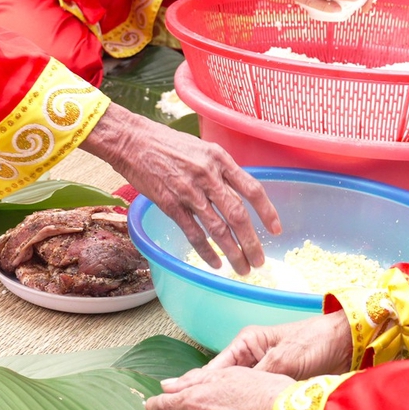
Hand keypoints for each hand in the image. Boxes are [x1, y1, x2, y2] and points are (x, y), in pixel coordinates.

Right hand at [82, 105, 281, 271]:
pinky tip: (215, 263)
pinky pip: (193, 233)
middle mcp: (208, 175)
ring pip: (218, 228)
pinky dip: (206, 251)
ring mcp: (189, 191)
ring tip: (242, 268)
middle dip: (252, 242)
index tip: (276, 230)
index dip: (267, 212)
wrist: (132, 141)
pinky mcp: (170, 204)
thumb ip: (220, 170)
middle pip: (238, 215)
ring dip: (233, 252)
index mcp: (220, 159)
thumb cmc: (167, 143)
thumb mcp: (202, 149)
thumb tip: (238, 193)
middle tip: (260, 261)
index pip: (252, 189)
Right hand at [167, 311, 351, 387]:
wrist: (347, 345)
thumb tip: (236, 395)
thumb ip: (261, 375)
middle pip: (215, 383)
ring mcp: (260, 375)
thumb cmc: (315, 342)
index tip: (172, 396)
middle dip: (194, 398)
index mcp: (247, 344)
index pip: (214, 369)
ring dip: (212, 409)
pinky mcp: (273, 389)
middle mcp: (249, 359)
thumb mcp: (285, 358)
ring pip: (229, 395)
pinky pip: (247, 403)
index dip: (193, 384)